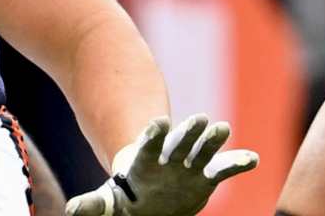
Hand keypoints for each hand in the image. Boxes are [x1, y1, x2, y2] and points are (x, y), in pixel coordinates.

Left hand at [66, 114, 257, 215]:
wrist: (147, 198)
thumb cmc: (125, 197)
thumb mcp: (108, 202)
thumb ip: (93, 205)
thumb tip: (71, 211)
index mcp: (144, 163)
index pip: (148, 145)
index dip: (154, 134)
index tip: (159, 122)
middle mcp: (168, 160)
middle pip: (178, 143)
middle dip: (187, 133)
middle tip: (198, 118)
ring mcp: (188, 166)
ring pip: (202, 150)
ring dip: (212, 140)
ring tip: (223, 128)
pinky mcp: (205, 177)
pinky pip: (223, 170)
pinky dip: (237, 164)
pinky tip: (253, 159)